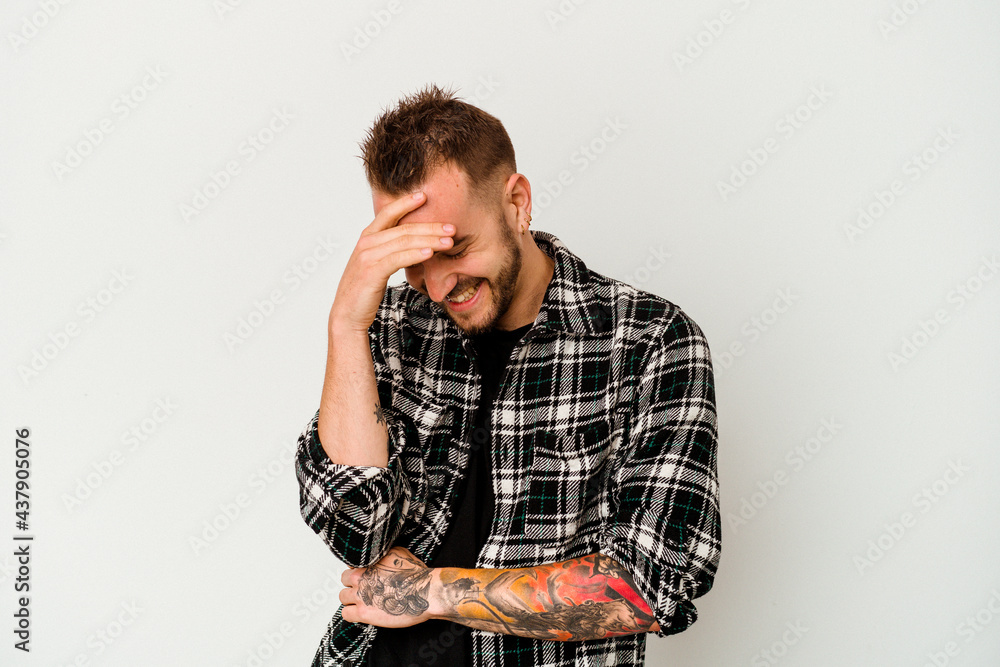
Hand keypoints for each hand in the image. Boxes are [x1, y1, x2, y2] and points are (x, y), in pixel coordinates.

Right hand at [328, 192, 454, 334]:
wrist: (347, 314)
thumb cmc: (364, 291)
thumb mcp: (377, 265)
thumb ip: (390, 251)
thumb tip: (414, 245)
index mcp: (367, 238)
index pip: (388, 213)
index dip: (406, 203)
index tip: (425, 196)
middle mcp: (366, 243)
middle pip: (403, 228)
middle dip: (430, 226)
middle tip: (451, 227)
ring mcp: (367, 256)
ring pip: (404, 241)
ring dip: (430, 239)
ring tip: (449, 241)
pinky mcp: (372, 271)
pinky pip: (398, 258)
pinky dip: (416, 254)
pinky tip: (431, 252)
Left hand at [339, 547, 434, 627]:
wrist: (423, 592)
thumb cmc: (415, 574)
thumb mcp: (398, 552)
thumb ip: (382, 553)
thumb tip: (379, 554)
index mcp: (367, 562)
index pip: (351, 565)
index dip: (358, 571)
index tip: (365, 577)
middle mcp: (360, 577)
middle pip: (344, 579)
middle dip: (353, 584)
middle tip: (363, 589)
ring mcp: (360, 595)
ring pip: (342, 597)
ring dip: (351, 599)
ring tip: (363, 601)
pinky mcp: (363, 613)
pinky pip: (345, 614)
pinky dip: (351, 614)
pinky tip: (360, 613)